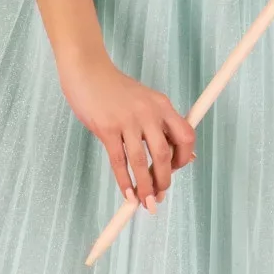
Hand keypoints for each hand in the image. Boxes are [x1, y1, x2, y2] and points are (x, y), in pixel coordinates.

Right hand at [57, 52, 195, 213]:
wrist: (87, 70)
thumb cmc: (116, 90)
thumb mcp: (146, 101)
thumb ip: (162, 125)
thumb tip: (184, 156)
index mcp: (162, 104)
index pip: (186, 136)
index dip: (184, 158)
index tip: (174, 170)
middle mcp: (149, 112)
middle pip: (165, 154)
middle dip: (164, 181)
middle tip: (160, 196)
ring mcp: (127, 120)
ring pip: (142, 162)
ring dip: (145, 188)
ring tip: (146, 203)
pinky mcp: (106, 128)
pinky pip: (119, 161)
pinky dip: (124, 181)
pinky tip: (128, 193)